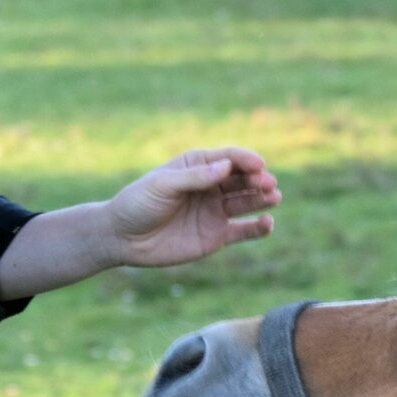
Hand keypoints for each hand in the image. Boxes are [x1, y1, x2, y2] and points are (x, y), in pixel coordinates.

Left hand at [105, 148, 280, 268]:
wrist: (123, 238)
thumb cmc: (138, 203)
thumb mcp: (162, 185)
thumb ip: (194, 177)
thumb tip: (226, 167)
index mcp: (197, 166)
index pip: (228, 158)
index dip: (245, 159)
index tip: (258, 164)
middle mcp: (211, 186)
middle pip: (242, 179)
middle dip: (257, 179)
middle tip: (268, 183)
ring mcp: (216, 211)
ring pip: (247, 202)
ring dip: (262, 199)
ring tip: (274, 197)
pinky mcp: (217, 236)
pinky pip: (244, 231)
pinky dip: (258, 228)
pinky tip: (268, 224)